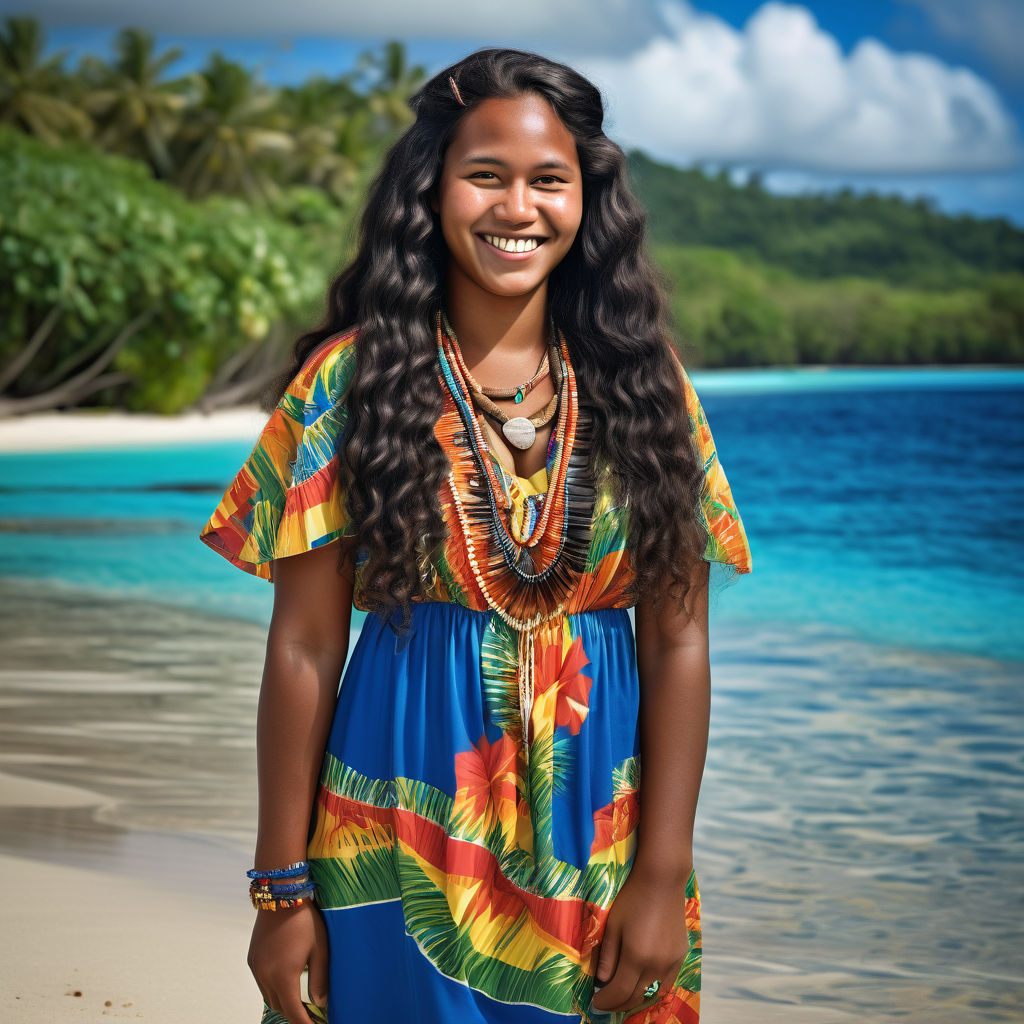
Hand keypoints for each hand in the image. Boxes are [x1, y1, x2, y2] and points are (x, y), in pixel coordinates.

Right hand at [248, 904, 328, 1023]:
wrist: (281, 895)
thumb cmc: (305, 921)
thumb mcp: (319, 949)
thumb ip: (320, 979)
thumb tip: (321, 1003)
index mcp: (283, 977)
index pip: (294, 1013)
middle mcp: (265, 976)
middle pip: (280, 1007)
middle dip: (295, 1014)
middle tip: (311, 1014)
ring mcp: (256, 968)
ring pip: (269, 997)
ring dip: (284, 1002)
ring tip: (300, 1001)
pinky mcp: (252, 959)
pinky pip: (262, 983)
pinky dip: (274, 989)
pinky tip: (286, 981)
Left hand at [590, 862, 689, 1014]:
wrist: (662, 880)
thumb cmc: (632, 898)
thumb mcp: (613, 925)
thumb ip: (607, 956)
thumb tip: (601, 982)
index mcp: (637, 957)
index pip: (619, 992)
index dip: (605, 1001)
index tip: (595, 1002)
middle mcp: (657, 965)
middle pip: (637, 998)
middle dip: (618, 1004)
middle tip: (605, 1003)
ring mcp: (672, 962)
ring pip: (654, 994)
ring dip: (637, 999)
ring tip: (622, 997)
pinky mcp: (680, 956)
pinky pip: (666, 983)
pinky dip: (652, 989)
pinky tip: (641, 984)